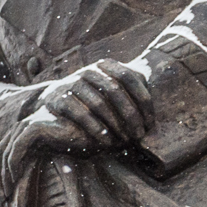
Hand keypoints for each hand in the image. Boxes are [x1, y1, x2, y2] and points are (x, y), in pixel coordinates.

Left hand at [0, 106, 91, 195]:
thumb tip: (17, 186)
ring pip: (3, 153)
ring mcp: (27, 125)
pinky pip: (16, 149)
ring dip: (2, 175)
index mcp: (20, 134)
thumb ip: (33, 165)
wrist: (96, 133)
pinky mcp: (35, 127)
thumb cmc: (76, 147)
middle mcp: (20, 128)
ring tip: (6, 193)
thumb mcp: (49, 158)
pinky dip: (12, 165)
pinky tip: (16, 179)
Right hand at [37, 58, 151, 151]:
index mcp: (106, 65)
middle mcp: (89, 71)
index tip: (150, 123)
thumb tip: (152, 111)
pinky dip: (95, 129)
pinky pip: (80, 114)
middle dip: (130, 116)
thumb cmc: (92, 99)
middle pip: (115, 91)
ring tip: (124, 140)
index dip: (143, 101)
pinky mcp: (58, 98)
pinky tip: (106, 140)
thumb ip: (131, 92)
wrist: (54, 100)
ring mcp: (72, 82)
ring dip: (114, 124)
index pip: (130, 78)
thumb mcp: (112, 90)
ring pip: (98, 103)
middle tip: (138, 135)